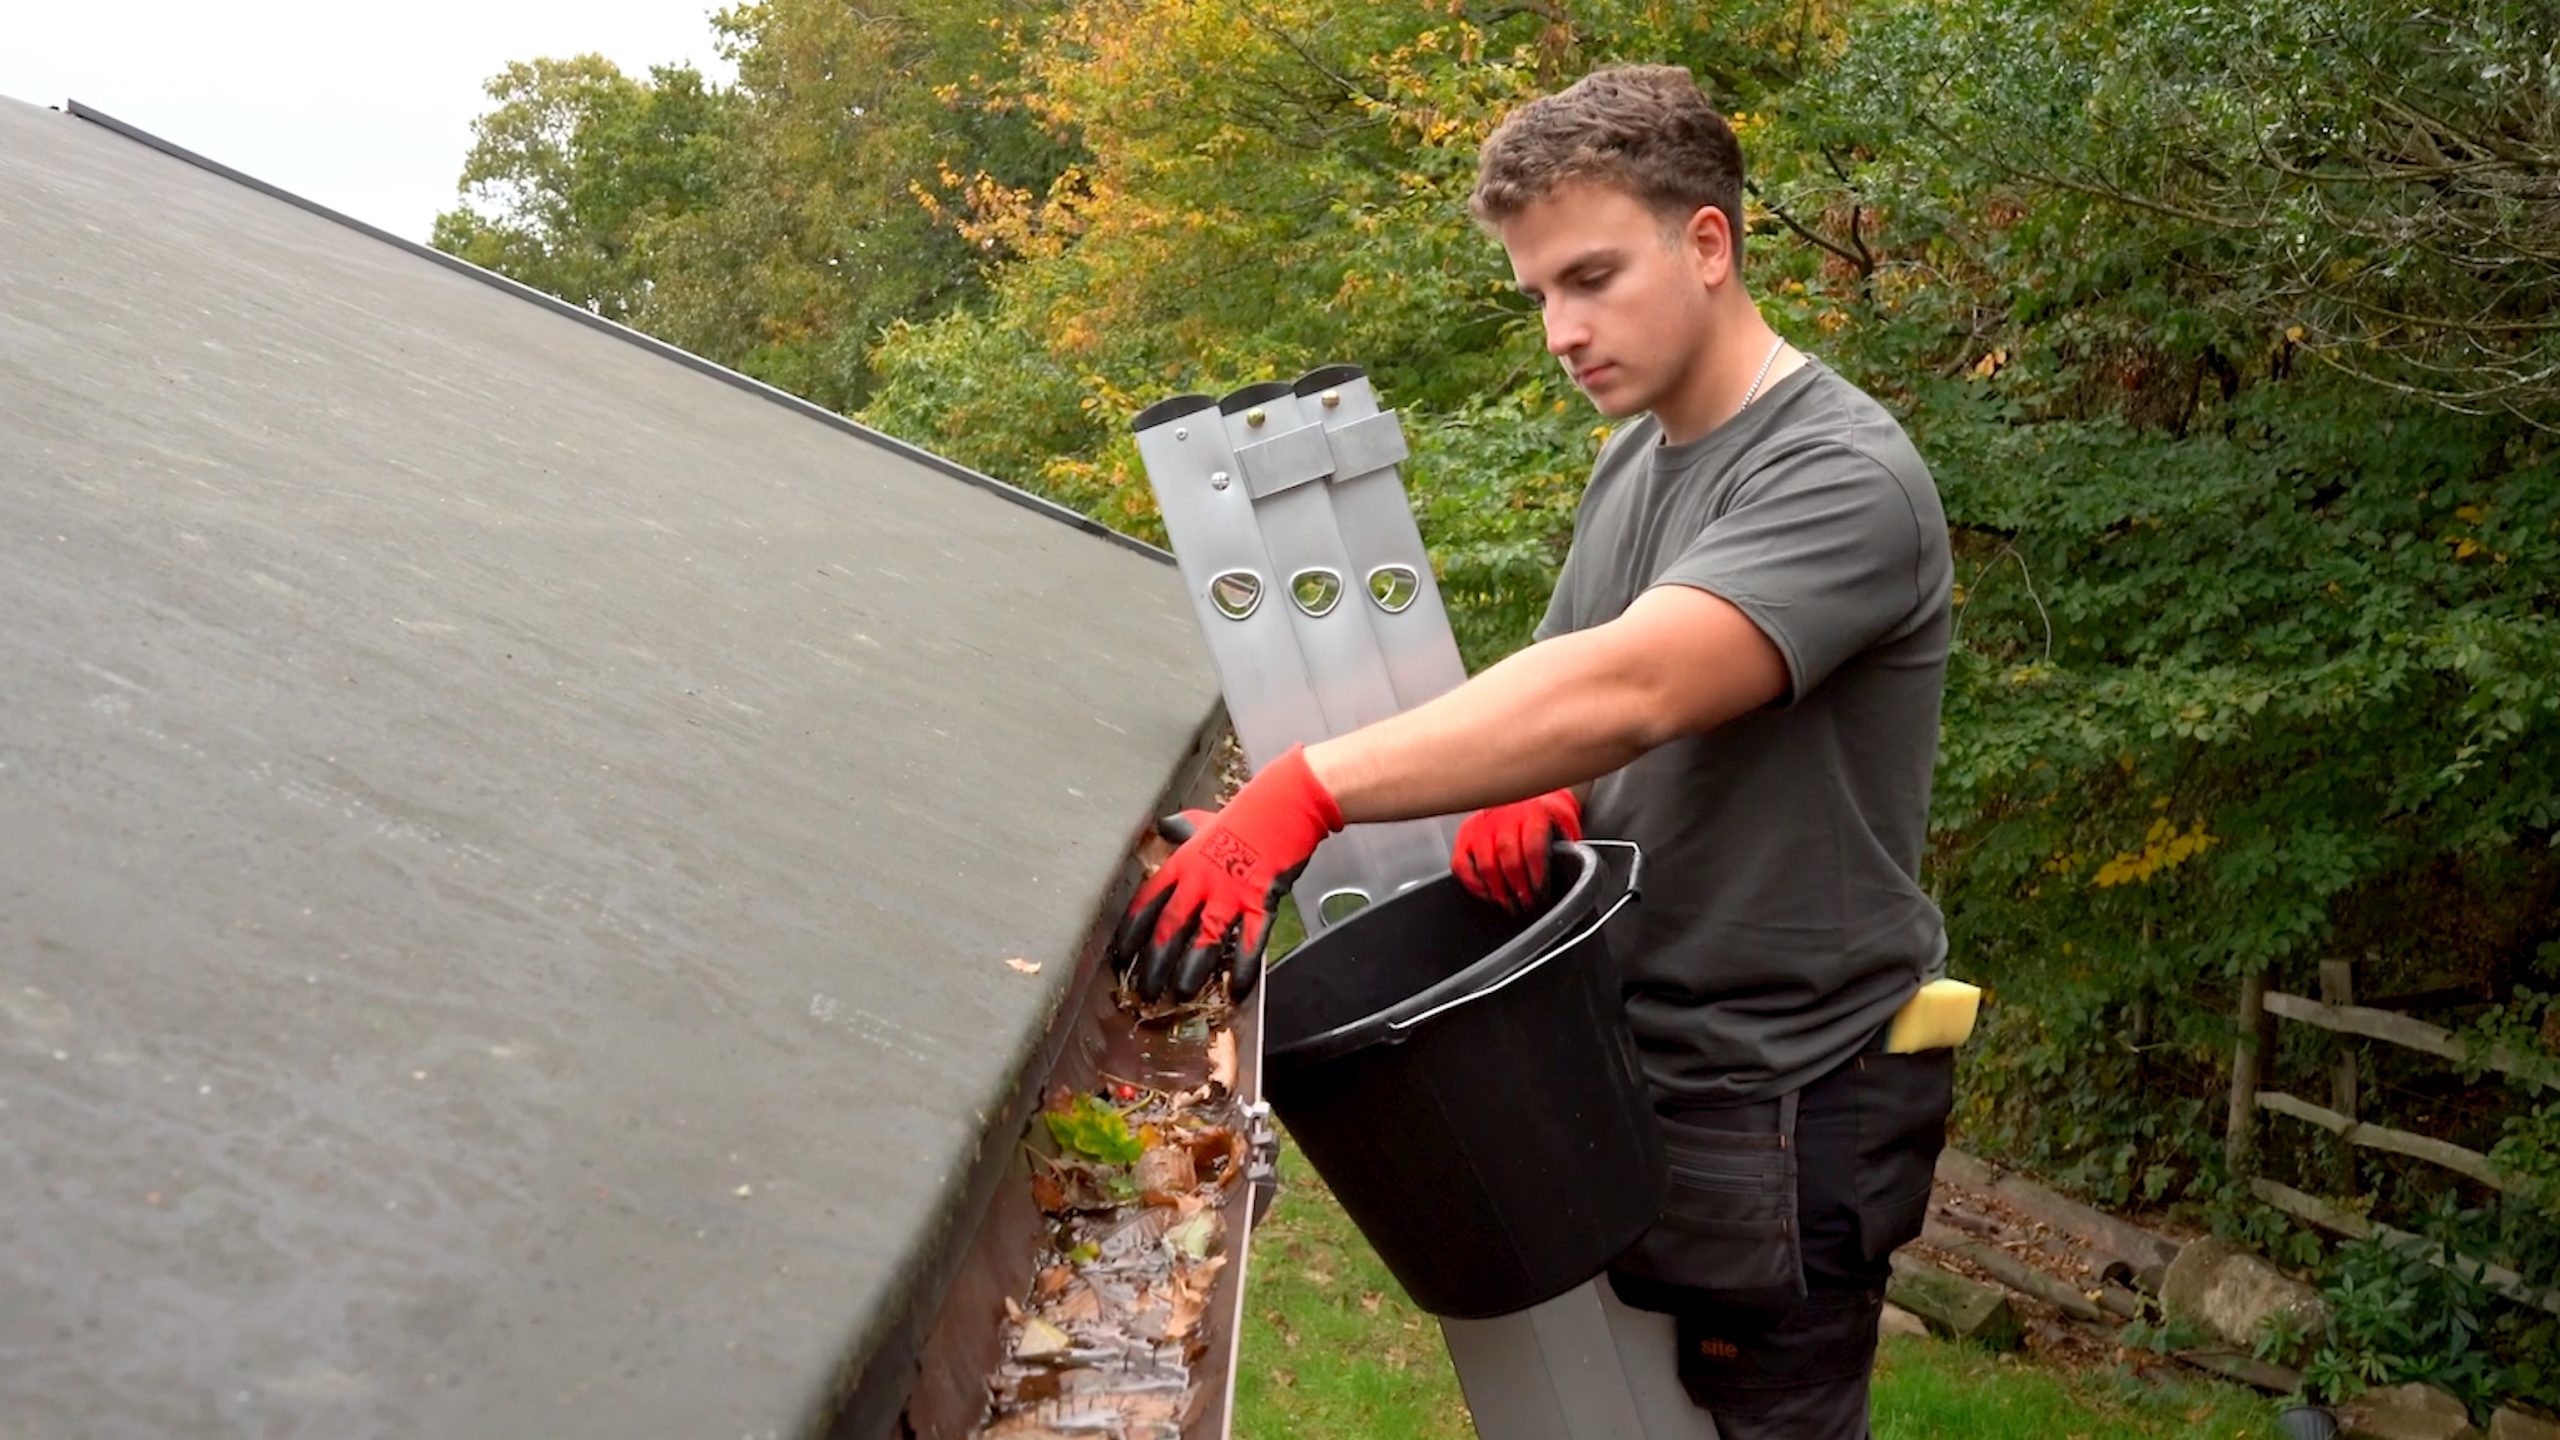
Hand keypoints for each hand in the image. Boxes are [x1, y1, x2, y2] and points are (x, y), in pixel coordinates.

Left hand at [1113, 745, 1342, 1001]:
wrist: (1283, 805)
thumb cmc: (1244, 814)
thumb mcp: (1202, 820)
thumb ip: (1181, 829)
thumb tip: (1162, 826)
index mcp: (1182, 863)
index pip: (1148, 902)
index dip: (1132, 932)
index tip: (1121, 956)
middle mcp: (1200, 881)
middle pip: (1169, 927)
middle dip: (1154, 962)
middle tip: (1144, 990)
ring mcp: (1230, 893)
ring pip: (1203, 939)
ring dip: (1190, 971)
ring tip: (1181, 995)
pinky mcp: (1259, 901)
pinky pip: (1249, 942)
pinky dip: (1243, 968)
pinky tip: (1237, 990)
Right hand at [1451, 789, 1581, 911]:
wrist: (1524, 789)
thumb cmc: (1544, 810)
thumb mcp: (1564, 818)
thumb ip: (1570, 838)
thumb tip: (1577, 859)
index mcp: (1532, 812)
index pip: (1532, 846)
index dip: (1536, 873)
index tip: (1541, 891)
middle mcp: (1504, 816)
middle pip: (1508, 858)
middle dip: (1518, 886)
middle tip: (1525, 903)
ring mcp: (1481, 825)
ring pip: (1485, 863)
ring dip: (1497, 889)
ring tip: (1508, 903)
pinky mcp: (1465, 834)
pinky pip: (1461, 864)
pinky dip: (1472, 883)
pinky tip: (1486, 892)